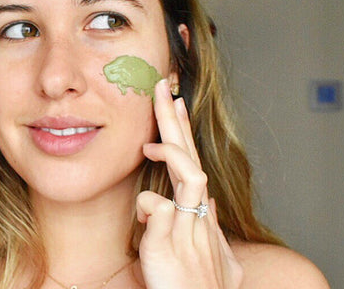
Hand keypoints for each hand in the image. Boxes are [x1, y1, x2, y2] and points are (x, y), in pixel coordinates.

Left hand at [136, 80, 242, 287]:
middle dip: (177, 122)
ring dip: (173, 150)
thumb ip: (196, 227)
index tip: (175, 106)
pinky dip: (150, 203)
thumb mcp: (200, 254)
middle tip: (164, 89)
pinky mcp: (171, 245)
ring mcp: (190, 230)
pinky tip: (143, 209)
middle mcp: (200, 218)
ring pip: (192, 176)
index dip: (184, 134)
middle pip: (193, 159)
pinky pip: (162, 209)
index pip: (193, 164)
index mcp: (200, 216)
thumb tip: (188, 204)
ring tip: (153, 136)